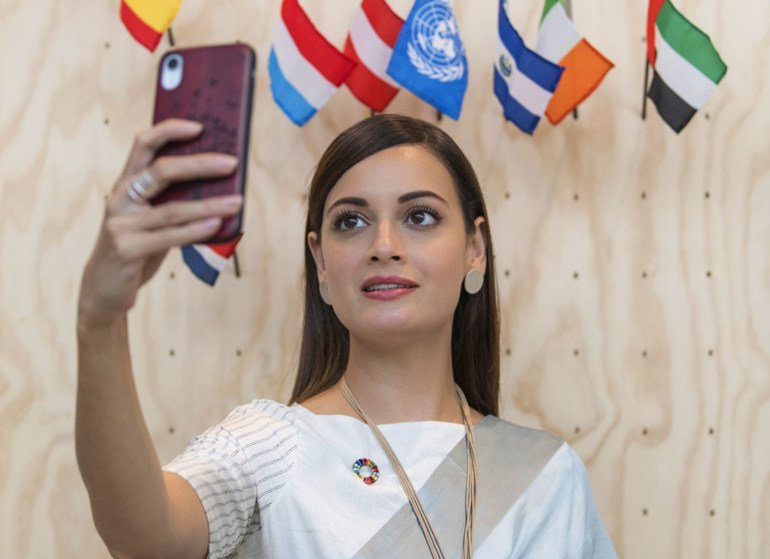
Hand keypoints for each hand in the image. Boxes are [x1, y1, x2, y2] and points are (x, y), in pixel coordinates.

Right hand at [78, 119, 242, 328]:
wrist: (103, 288)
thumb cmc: (136, 247)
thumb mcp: (151, 219)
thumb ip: (172, 201)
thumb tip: (219, 187)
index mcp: (126, 183)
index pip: (143, 143)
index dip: (169, 130)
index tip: (200, 126)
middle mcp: (120, 198)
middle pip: (161, 170)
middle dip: (200, 164)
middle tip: (231, 163)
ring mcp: (121, 223)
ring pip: (172, 208)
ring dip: (209, 204)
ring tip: (237, 201)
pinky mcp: (127, 249)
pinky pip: (169, 237)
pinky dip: (196, 230)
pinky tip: (217, 226)